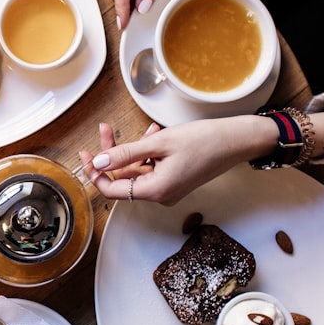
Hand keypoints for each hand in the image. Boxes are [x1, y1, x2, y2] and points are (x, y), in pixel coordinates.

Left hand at [80, 117, 276, 205]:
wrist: (238, 141)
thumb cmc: (204, 141)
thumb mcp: (158, 143)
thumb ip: (124, 154)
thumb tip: (97, 162)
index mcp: (155, 190)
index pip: (111, 189)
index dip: (95, 172)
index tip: (86, 153)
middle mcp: (160, 195)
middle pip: (123, 177)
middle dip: (114, 153)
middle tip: (106, 130)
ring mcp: (168, 189)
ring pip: (138, 170)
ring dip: (134, 149)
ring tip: (146, 129)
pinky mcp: (175, 180)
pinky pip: (152, 168)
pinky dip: (149, 152)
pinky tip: (155, 134)